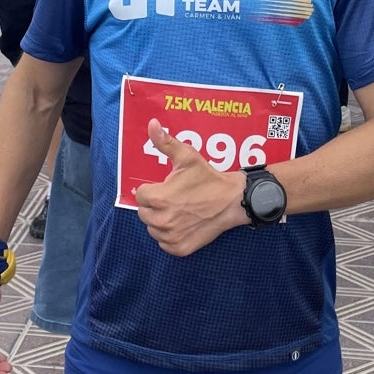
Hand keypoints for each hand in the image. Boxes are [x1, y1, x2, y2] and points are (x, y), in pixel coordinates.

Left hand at [135, 119, 247, 255]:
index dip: (152, 189)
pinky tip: (181, 224)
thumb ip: (165, 142)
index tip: (165, 187)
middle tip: (172, 198)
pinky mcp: (180, 248)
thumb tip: (152, 124)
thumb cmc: (208, 178)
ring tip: (177, 210)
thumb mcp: (187, 157)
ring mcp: (171, 237)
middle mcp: (162, 220)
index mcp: (159, 198)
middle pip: (144, 213)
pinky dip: (169, 235)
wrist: (232, 201)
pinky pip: (163, 243)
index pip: (141, 195)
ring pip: (152, 229)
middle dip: (154, 205)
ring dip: (159, 220)